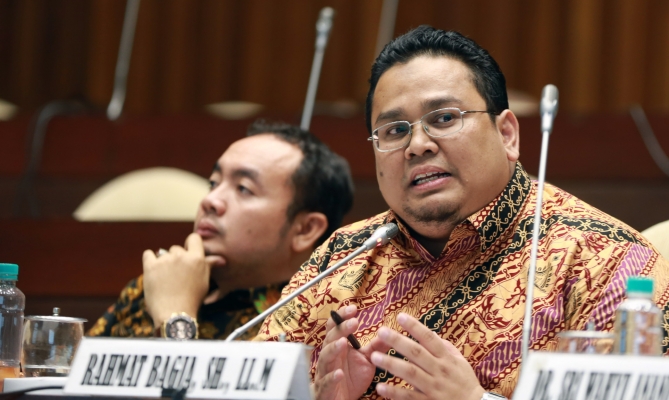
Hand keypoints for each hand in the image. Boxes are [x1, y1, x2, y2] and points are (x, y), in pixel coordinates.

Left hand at [142, 233, 213, 326]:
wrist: (174, 314)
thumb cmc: (192, 299)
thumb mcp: (204, 282)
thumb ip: (208, 266)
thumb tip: (220, 259)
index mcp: (196, 258)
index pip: (194, 238)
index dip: (190, 245)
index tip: (188, 255)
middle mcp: (181, 256)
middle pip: (177, 248)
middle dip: (176, 259)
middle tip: (177, 275)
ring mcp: (165, 260)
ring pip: (163, 253)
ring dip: (164, 262)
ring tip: (165, 279)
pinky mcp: (150, 266)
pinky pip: (148, 254)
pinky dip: (150, 260)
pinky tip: (154, 271)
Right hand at [314, 305, 389, 399]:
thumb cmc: (350, 378)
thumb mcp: (366, 361)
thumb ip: (375, 348)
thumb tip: (388, 332)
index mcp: (338, 346)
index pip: (336, 327)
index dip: (342, 317)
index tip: (353, 308)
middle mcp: (330, 356)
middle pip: (331, 338)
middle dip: (341, 329)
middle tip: (354, 322)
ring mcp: (325, 371)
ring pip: (325, 357)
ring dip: (334, 349)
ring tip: (343, 342)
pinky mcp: (325, 388)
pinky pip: (326, 381)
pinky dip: (331, 377)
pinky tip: (339, 374)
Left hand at [370, 313, 484, 399]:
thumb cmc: (465, 382)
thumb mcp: (460, 361)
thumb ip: (444, 346)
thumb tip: (430, 333)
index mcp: (446, 358)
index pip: (429, 338)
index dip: (415, 326)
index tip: (400, 316)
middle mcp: (439, 370)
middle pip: (416, 353)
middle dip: (398, 341)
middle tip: (381, 332)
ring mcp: (433, 387)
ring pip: (410, 373)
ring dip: (391, 364)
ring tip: (374, 357)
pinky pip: (409, 397)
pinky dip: (394, 393)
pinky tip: (380, 387)